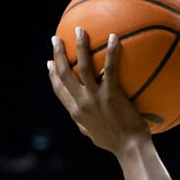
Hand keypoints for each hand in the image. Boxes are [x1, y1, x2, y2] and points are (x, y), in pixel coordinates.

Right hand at [48, 28, 150, 154]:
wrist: (130, 149)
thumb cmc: (117, 144)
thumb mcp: (95, 136)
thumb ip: (87, 125)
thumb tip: (84, 121)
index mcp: (76, 113)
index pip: (59, 89)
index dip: (52, 74)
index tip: (49, 62)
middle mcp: (81, 103)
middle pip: (64, 74)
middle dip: (58, 54)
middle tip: (56, 39)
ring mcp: (95, 98)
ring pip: (82, 66)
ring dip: (80, 46)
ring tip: (80, 30)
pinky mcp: (111, 95)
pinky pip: (110, 69)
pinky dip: (111, 52)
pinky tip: (114, 37)